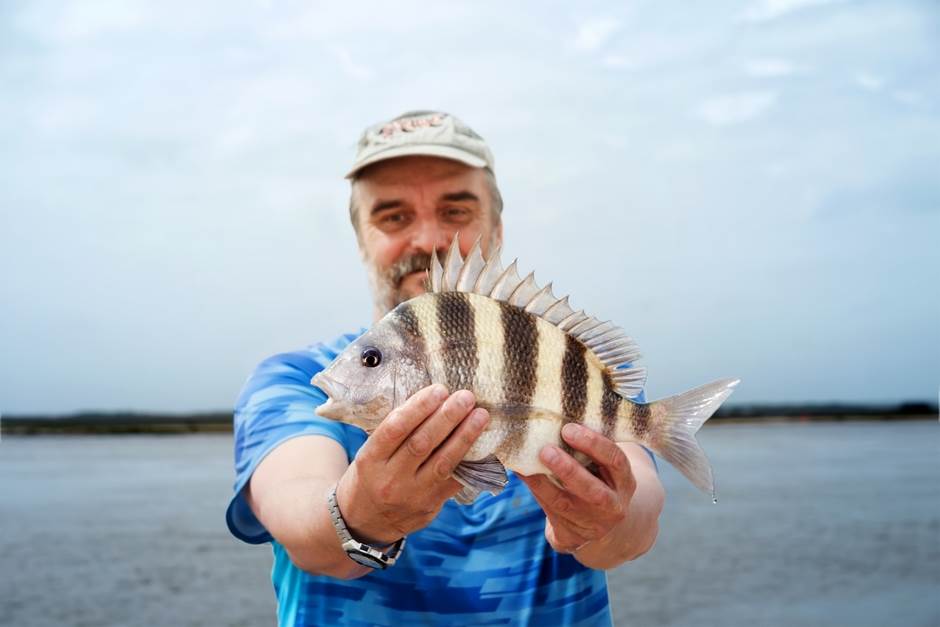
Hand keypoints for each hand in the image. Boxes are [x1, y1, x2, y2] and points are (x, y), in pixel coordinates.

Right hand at [335, 384, 488, 544]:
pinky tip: (483, 444)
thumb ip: (395, 433)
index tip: (439, 390)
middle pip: (422, 443)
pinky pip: (454, 481)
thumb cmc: (370, 476)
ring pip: (443, 462)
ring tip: (480, 416)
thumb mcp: (370, 454)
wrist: (364, 522)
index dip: (419, 407)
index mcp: (370, 460)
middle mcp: (390, 479)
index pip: (395, 428)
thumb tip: (432, 401)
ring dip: (465, 436)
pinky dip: (470, 462)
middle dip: (447, 417)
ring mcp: (411, 495)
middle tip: (465, 397)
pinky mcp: (430, 506)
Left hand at [519, 423, 636, 553]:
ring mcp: (593, 524)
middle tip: (546, 450)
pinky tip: (521, 475)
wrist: (602, 523)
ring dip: (544, 484)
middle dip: (569, 470)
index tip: (569, 428)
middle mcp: (613, 505)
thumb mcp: (605, 465)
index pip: (615, 461)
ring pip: (567, 505)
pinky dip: (535, 493)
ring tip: (526, 464)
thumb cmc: (599, 479)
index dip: (594, 444)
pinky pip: (550, 515)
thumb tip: (557, 412)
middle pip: (593, 491)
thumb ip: (591, 446)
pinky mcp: (573, 536)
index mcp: (624, 481)